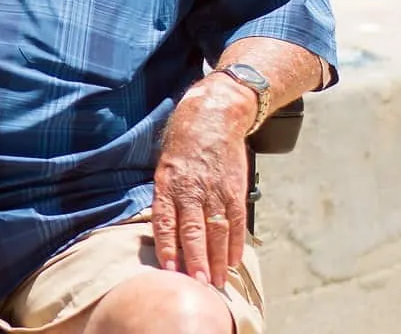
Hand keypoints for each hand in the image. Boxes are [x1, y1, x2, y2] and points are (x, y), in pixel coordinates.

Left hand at [152, 74, 255, 286]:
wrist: (215, 116)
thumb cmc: (184, 143)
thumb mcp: (165, 165)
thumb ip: (166, 196)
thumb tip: (164, 229)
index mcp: (168, 183)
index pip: (165, 221)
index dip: (167, 246)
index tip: (169, 269)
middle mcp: (191, 188)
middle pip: (192, 231)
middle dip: (195, 260)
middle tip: (197, 285)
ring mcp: (215, 190)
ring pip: (216, 231)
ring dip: (217, 259)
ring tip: (217, 281)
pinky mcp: (235, 190)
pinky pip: (235, 221)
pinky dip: (236, 243)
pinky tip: (235, 260)